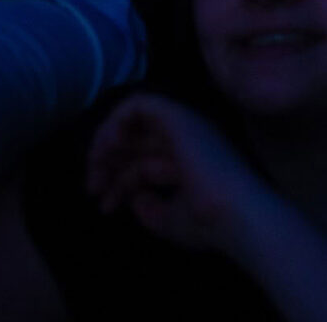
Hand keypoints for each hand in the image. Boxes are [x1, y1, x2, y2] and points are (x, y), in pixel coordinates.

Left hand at [86, 92, 269, 255]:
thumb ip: (150, 208)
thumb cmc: (208, 222)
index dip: (119, 183)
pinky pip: (139, 104)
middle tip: (91, 188)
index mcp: (188, 162)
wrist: (234, 213)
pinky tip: (108, 146)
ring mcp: (182, 125)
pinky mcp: (176, 115)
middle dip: (108, 164)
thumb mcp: (169, 220)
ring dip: (107, 143)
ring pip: (133, 120)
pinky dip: (118, 120)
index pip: (144, 165)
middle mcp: (185, 139)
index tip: (103, 204)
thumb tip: (136, 198)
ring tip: (94, 171)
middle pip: (136, 144)